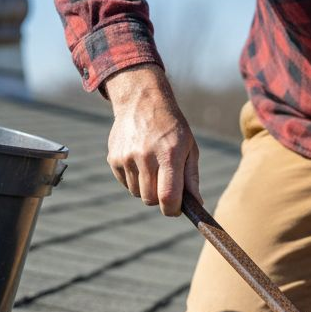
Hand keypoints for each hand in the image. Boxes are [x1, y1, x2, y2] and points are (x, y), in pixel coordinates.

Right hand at [103, 64, 200, 215]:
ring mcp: (127, 157)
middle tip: (166, 186)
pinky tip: (140, 161)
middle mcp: (145, 156)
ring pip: (137, 193)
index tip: (176, 209)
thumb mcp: (189, 147)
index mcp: (169, 154)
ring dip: (146, 188)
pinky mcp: (114, 158)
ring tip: (153, 167)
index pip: (167, 196)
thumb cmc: (172, 127)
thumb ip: (191, 177)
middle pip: (150, 199)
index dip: (172, 210)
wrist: (142, 101)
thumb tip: (197, 203)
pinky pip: (125, 183)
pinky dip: (134, 179)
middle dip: (160, 199)